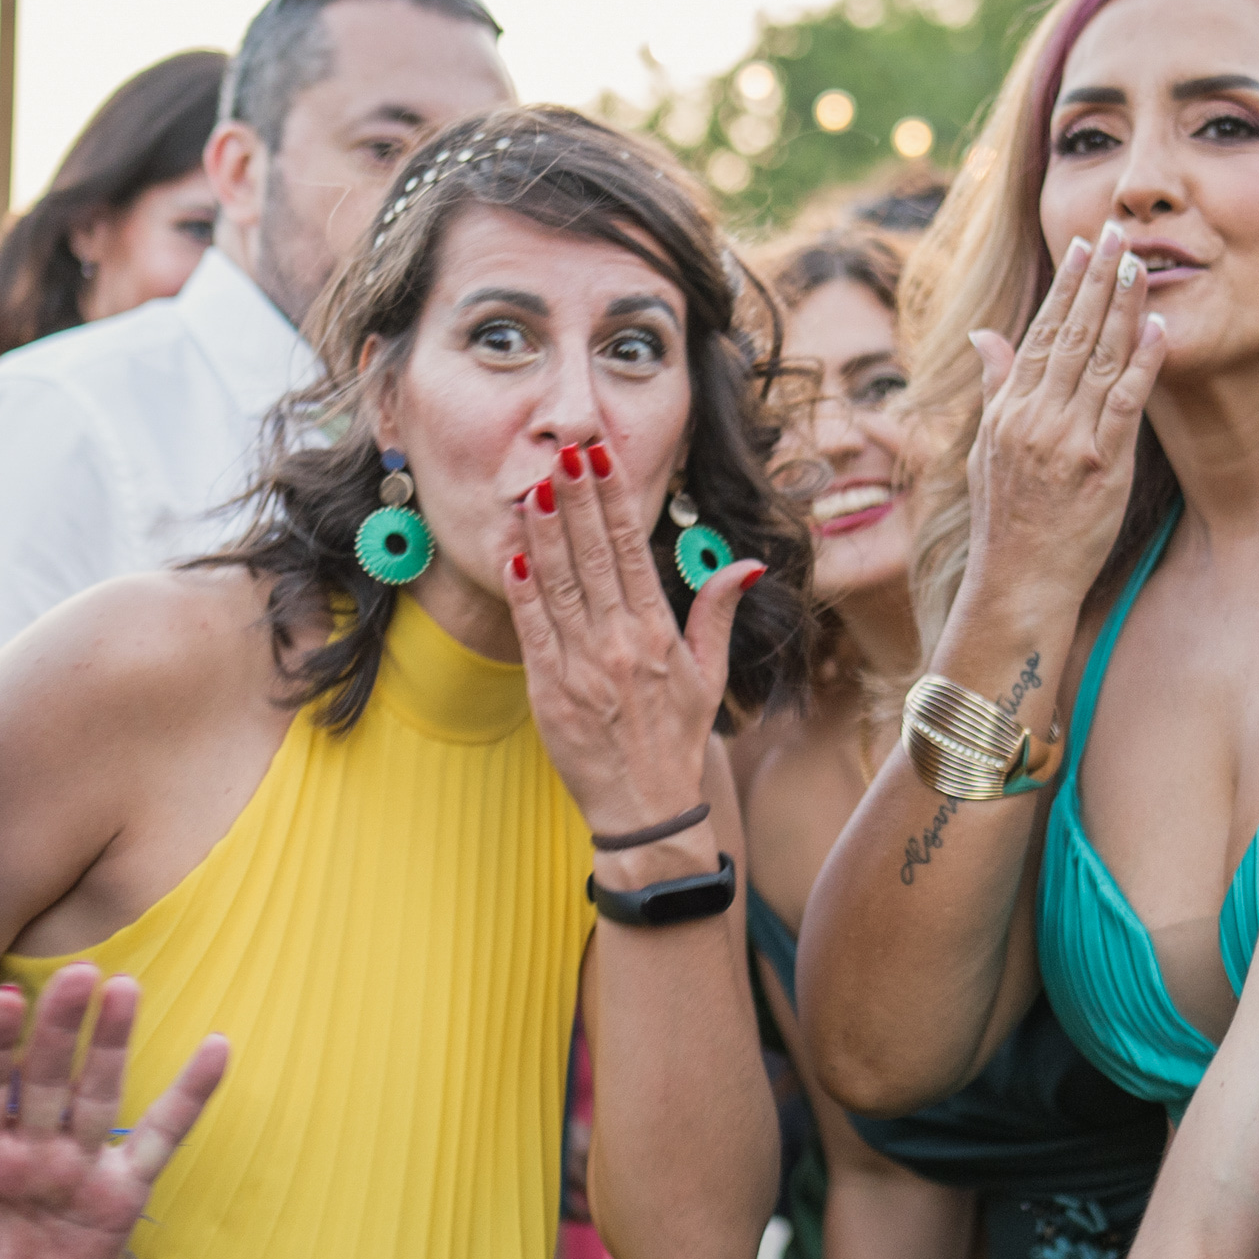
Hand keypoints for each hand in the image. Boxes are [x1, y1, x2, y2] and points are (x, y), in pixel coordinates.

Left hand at [0, 966, 225, 1258]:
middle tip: (75, 974)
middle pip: (44, 1077)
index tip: (3, 1000)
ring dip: (110, 1042)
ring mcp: (79, 1161)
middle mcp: (30, 1144)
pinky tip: (215, 1050)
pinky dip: (190, 1096)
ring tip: (123, 988)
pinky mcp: (123, 1189)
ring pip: (97, 1093)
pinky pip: (161, 1138)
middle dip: (57, 1028)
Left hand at [506, 436, 755, 840]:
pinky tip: (513, 556)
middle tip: (564, 451)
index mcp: (658, 633)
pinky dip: (523, 594)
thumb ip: (717, 614)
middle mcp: (621, 644)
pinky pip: (534, 633)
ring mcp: (583, 667)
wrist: (646, 807)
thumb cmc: (676, 740)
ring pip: (560, 586)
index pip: (632, 551)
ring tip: (535, 488)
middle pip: (593, 557)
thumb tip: (745, 564)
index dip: (614, 500)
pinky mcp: (551, 692)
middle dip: (578, 499)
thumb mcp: (708, 676)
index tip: (601, 458)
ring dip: (545, 534)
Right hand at [956, 222, 1170, 631]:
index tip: (1082, 245)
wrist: (1018, 582)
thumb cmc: (1005, 521)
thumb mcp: (985, 449)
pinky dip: (1144, 362)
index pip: (1040, 332)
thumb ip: (994, 387)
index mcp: (1008, 409)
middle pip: (1071, 333)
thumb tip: (985, 334)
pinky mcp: (1101, 465)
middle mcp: (1035, 417)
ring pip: (1099, 358)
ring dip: (1123, 307)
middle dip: (1097, 279)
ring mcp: (1068, 439)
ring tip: (1141, 263)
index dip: (1065, 286)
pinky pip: (1126, 403)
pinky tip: (1159, 327)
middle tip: (1118, 233)